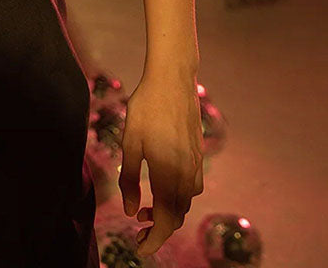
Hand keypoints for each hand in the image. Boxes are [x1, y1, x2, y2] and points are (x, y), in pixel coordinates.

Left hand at [118, 71, 203, 257]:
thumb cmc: (146, 108)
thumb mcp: (130, 142)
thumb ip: (129, 179)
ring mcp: (195, 162)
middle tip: (138, 229)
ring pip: (186, 201)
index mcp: (167, 173)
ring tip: (146, 208)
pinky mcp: (198, 152)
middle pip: (178, 215)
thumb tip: (131, 211)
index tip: (140, 248)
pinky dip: (179, 195)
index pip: (166, 221)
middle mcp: (186, 172)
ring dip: (169, 211)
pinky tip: (164, 184)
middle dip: (159, 228)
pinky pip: (193, 185)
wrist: (172, 79)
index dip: (154, 240)